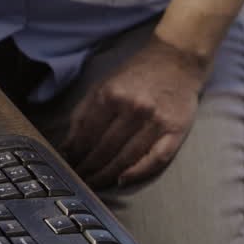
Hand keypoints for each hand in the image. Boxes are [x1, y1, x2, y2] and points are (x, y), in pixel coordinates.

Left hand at [61, 34, 208, 189]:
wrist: (177, 59)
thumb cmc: (135, 74)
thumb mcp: (101, 86)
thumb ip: (82, 115)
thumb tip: (66, 147)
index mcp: (110, 96)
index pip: (87, 135)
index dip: (76, 155)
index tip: (67, 167)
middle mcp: (134, 109)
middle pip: (105, 149)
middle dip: (89, 169)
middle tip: (79, 181)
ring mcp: (156, 121)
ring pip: (127, 157)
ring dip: (107, 175)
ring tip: (95, 184)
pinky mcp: (177, 130)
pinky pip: (156, 158)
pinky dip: (138, 172)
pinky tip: (123, 180)